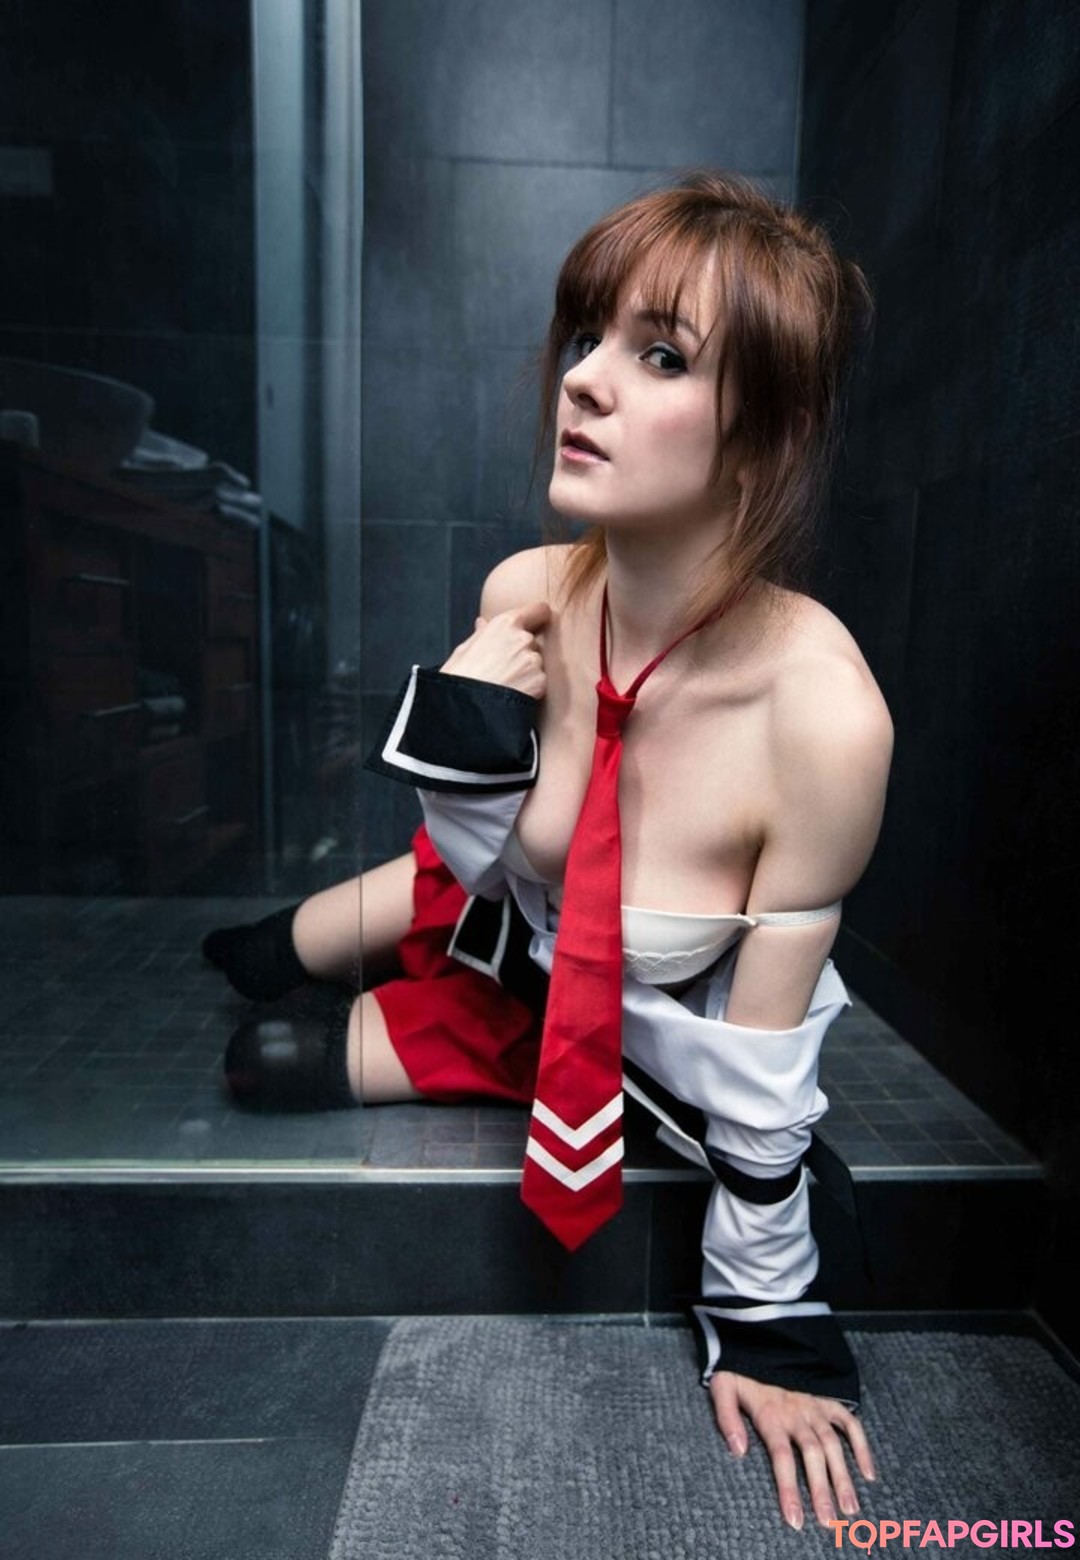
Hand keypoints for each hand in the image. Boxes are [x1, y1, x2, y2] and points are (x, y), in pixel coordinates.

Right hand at [440, 601, 550, 698]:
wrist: (467, 709)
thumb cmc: (460, 679)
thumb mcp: (464, 651)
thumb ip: (480, 634)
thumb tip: (483, 623)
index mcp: (505, 624)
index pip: (539, 610)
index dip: (536, 618)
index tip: (533, 626)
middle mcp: (524, 639)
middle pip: (534, 641)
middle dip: (523, 651)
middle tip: (503, 667)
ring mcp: (534, 661)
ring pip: (536, 662)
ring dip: (527, 671)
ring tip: (505, 683)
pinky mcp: (540, 682)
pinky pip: (539, 681)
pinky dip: (530, 687)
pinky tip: (511, 693)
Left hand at [709, 1370, 875, 1530]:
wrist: (758, 1332)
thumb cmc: (739, 1366)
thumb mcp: (722, 1385)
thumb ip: (727, 1417)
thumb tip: (738, 1450)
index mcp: (771, 1413)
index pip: (782, 1457)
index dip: (789, 1489)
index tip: (795, 1519)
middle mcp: (797, 1412)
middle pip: (813, 1455)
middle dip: (822, 1490)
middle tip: (828, 1521)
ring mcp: (814, 1405)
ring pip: (833, 1444)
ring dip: (843, 1476)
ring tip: (850, 1508)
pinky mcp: (826, 1398)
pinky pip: (848, 1422)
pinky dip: (861, 1446)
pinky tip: (869, 1473)